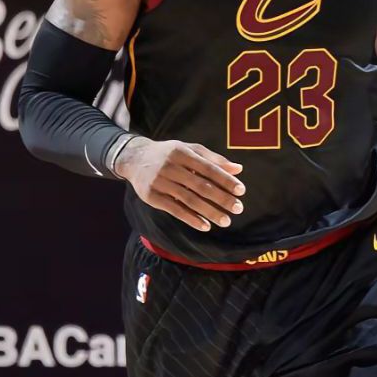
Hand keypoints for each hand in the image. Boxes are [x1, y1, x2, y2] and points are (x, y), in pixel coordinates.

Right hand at [115, 137, 244, 233]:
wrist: (134, 158)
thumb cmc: (168, 154)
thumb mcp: (189, 150)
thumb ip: (213, 159)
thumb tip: (238, 169)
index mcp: (182, 153)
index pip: (208, 168)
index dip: (225, 180)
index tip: (241, 191)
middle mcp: (170, 166)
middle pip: (200, 185)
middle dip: (221, 198)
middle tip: (238, 208)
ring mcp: (160, 182)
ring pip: (189, 200)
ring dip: (209, 212)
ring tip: (225, 221)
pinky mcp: (152, 197)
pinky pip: (175, 210)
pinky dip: (191, 219)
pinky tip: (205, 226)